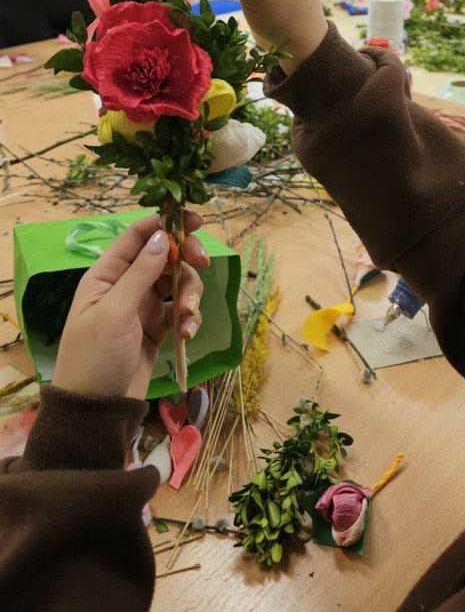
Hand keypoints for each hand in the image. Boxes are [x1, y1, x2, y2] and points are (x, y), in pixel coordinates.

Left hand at [52, 212, 207, 400]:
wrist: (95, 410)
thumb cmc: (94, 358)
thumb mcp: (115, 313)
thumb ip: (140, 274)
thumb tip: (163, 235)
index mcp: (107, 274)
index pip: (138, 236)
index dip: (166, 223)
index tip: (196, 221)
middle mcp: (126, 285)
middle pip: (165, 256)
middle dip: (186, 259)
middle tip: (204, 263)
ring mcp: (143, 306)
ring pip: (177, 283)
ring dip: (190, 295)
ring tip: (188, 316)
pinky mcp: (158, 327)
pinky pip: (181, 310)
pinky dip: (189, 318)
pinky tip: (186, 334)